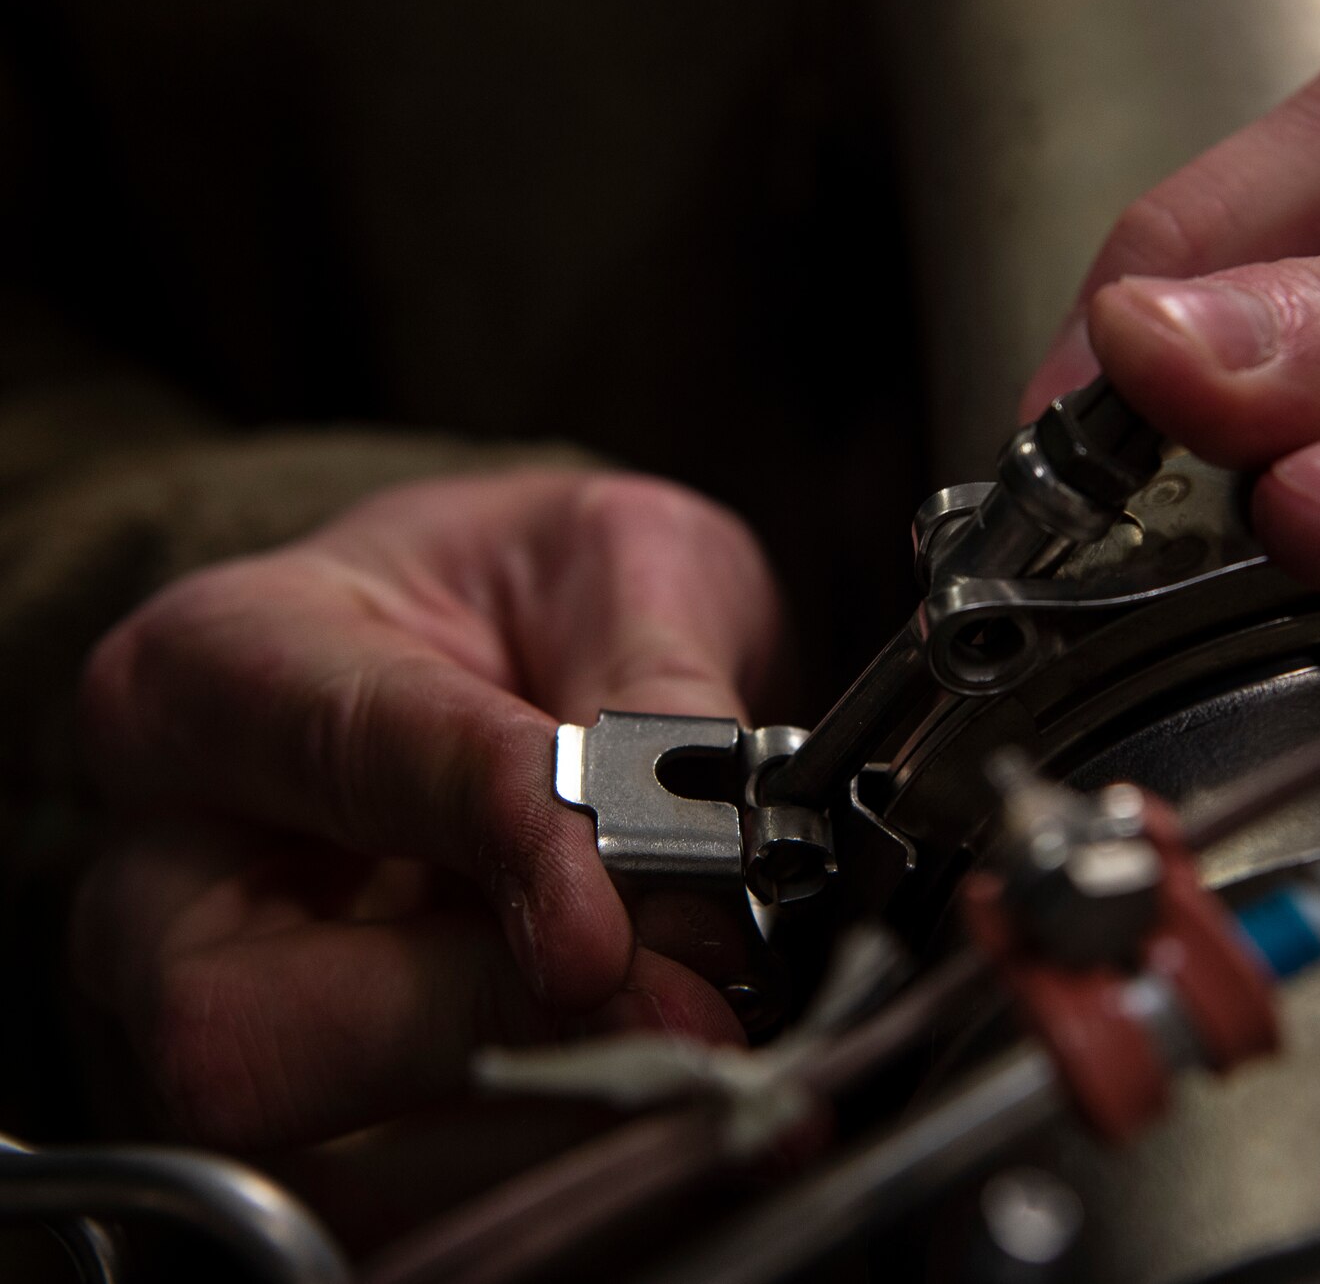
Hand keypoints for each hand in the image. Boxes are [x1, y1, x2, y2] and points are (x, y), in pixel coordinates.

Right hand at [71, 470, 782, 1148]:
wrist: (498, 656)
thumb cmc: (530, 600)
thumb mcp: (624, 564)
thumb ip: (657, 682)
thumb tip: (706, 846)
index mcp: (216, 668)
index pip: (341, 760)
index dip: (486, 841)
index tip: (613, 918)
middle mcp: (167, 865)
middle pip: (247, 1022)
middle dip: (486, 1029)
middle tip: (682, 1003)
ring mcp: (207, 1014)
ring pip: (323, 1151)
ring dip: (544, 1122)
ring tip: (707, 1060)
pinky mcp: (297, 1116)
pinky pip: (400, 1202)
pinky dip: (553, 1167)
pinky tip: (669, 1106)